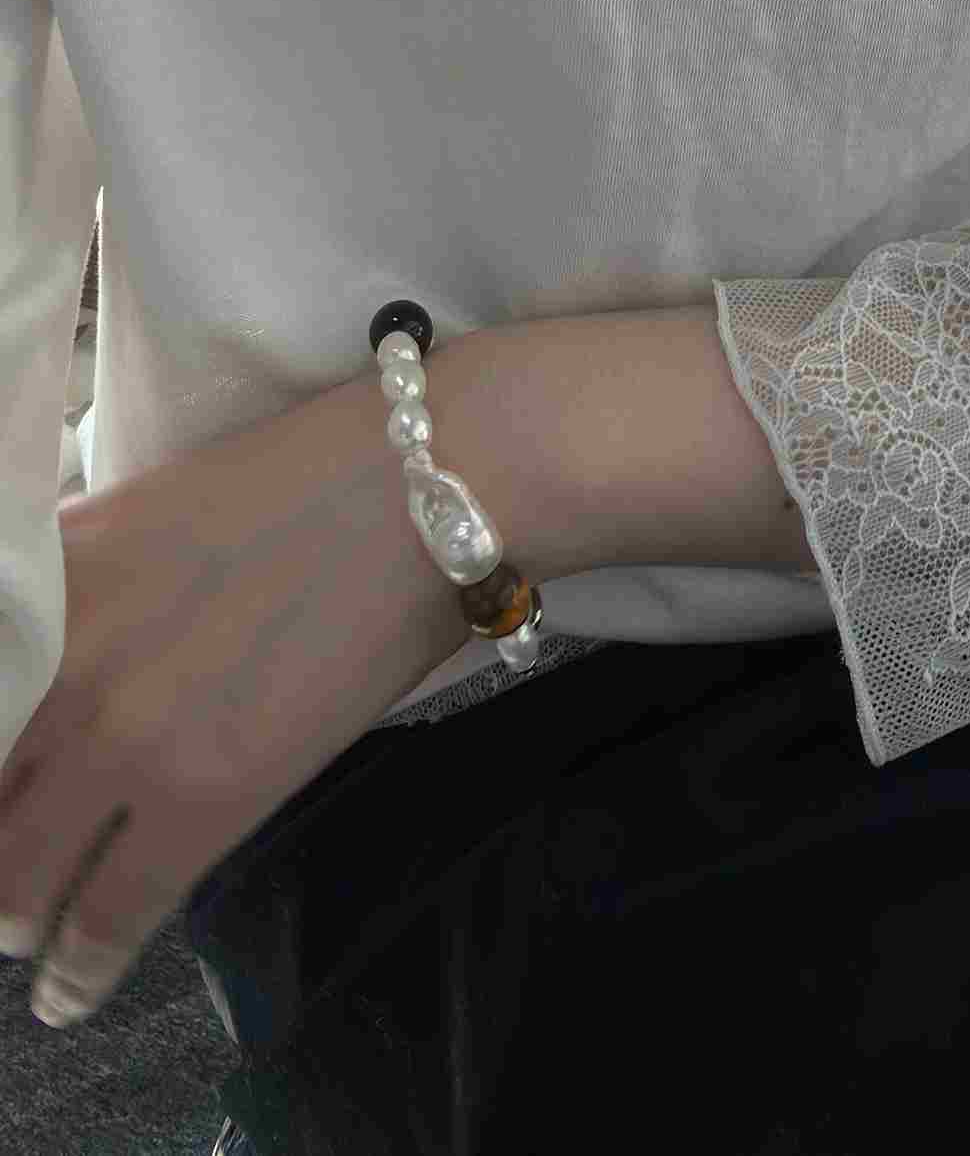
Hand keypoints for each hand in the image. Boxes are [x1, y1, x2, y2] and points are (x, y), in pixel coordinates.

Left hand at [0, 371, 469, 1027]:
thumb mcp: (140, 514)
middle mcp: (62, 665)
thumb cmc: (299, 485)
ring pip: (15, 882)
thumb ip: (68, 591)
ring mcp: (129, 737)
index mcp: (43, 585)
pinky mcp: (206, 797)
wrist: (420, 495)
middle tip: (7, 861)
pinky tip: (66, 991)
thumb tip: (33, 658)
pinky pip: (107, 917)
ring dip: (16, 914)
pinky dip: (76, 971)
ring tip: (28, 925)